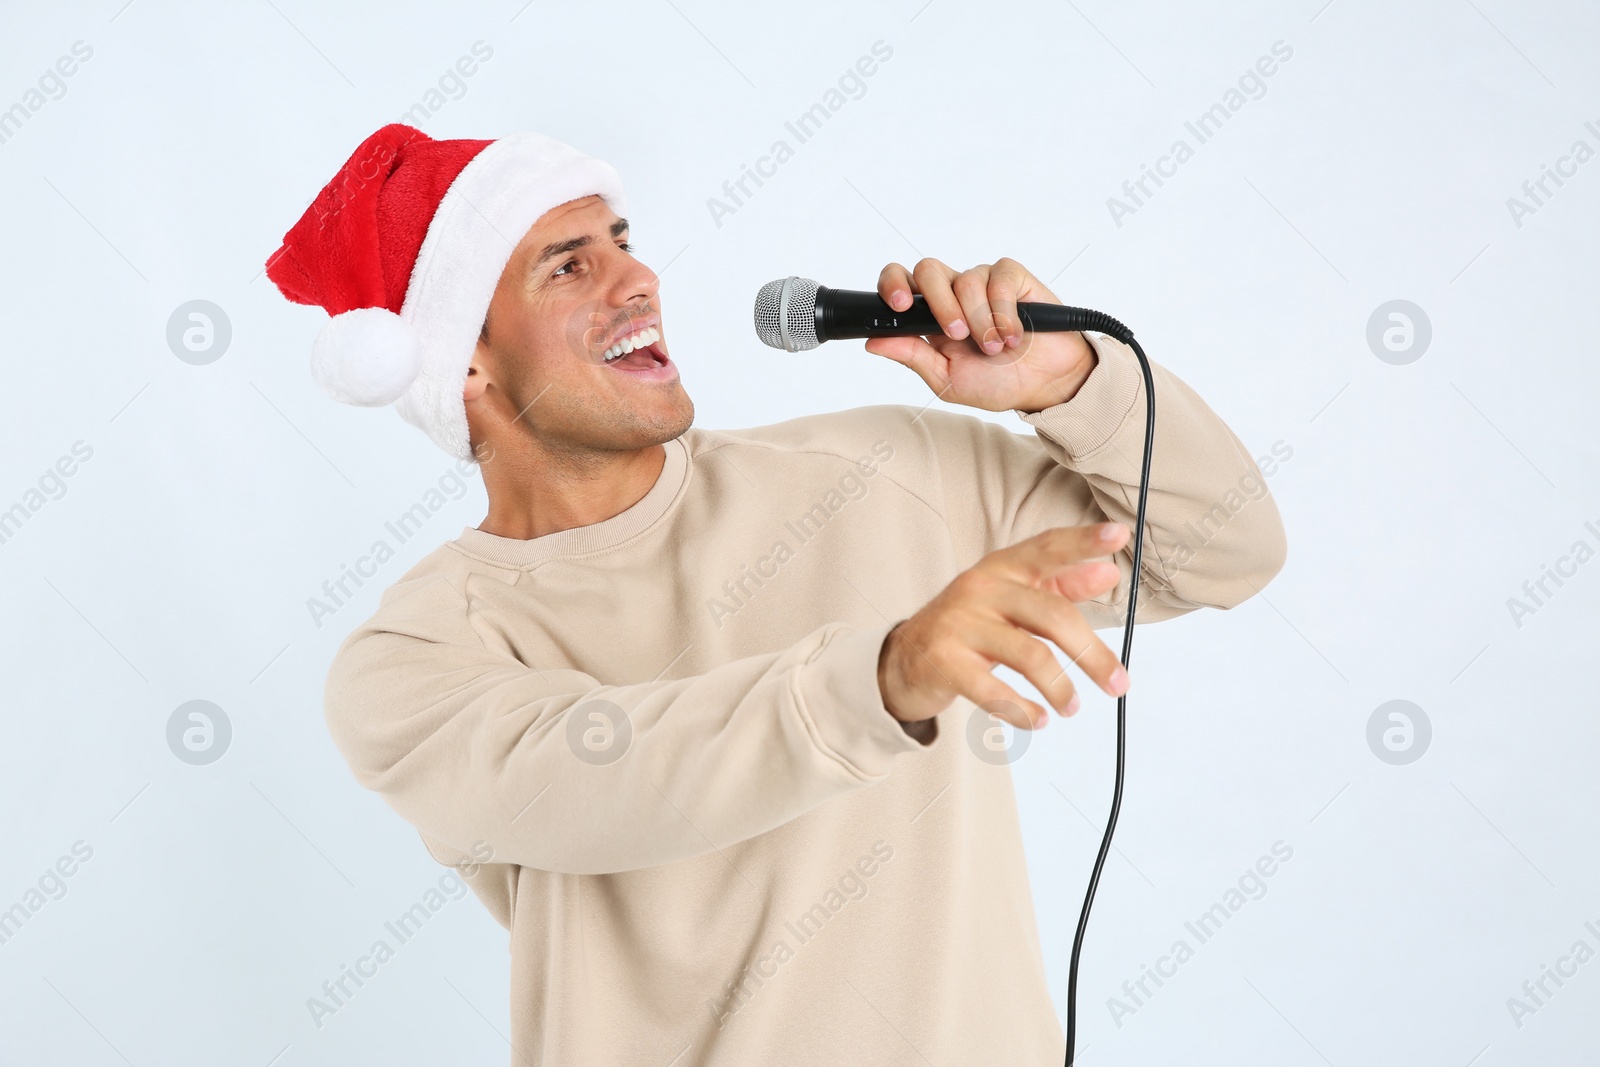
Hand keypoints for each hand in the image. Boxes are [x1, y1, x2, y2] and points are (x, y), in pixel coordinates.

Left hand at [863, 257, 1097, 412]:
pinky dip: (1005, 313)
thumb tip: (872, 343)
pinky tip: (1014, 334)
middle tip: (957, 336)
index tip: (899, 305)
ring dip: (981, 322)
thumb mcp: (946, 379)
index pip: (900, 282)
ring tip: (996, 348)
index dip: (892, 284)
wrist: (1044, 385)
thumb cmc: (996, 382)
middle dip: (940, 305)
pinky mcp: (1011, 277)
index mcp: (930, 316)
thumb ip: (912, 357)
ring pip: (966, 282)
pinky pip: (998, 281)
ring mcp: (982, 282)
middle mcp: (953, 293)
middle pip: (928, 270)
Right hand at [877, 523, 1132, 730]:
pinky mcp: (945, 662)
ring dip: (1060, 688)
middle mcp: (980, 588)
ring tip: (1072, 708)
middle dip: (1093, 654)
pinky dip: (1021, 710)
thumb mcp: (1011, 601)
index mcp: (1002, 569)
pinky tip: (1036, 719)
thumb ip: (1060, 586)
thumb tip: (1109, 572)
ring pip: (1030, 656)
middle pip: (1052, 615)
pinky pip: (993, 690)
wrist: (901, 660)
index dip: (1083, 542)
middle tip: (1118, 684)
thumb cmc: (968, 627)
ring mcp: (960, 624)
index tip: (1119, 534)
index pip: (1046, 549)